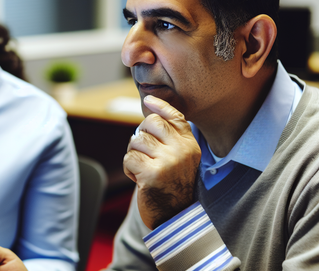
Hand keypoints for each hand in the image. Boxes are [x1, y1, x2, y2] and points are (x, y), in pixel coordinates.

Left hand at [124, 95, 200, 229]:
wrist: (174, 216)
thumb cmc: (172, 185)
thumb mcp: (179, 159)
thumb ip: (169, 137)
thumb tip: (149, 109)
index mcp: (190, 145)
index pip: (174, 116)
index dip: (159, 106)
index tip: (148, 101)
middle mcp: (182, 151)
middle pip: (150, 123)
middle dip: (140, 135)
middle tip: (143, 153)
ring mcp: (168, 162)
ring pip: (136, 141)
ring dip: (133, 155)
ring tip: (143, 169)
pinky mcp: (152, 174)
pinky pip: (129, 158)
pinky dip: (128, 169)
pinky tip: (139, 179)